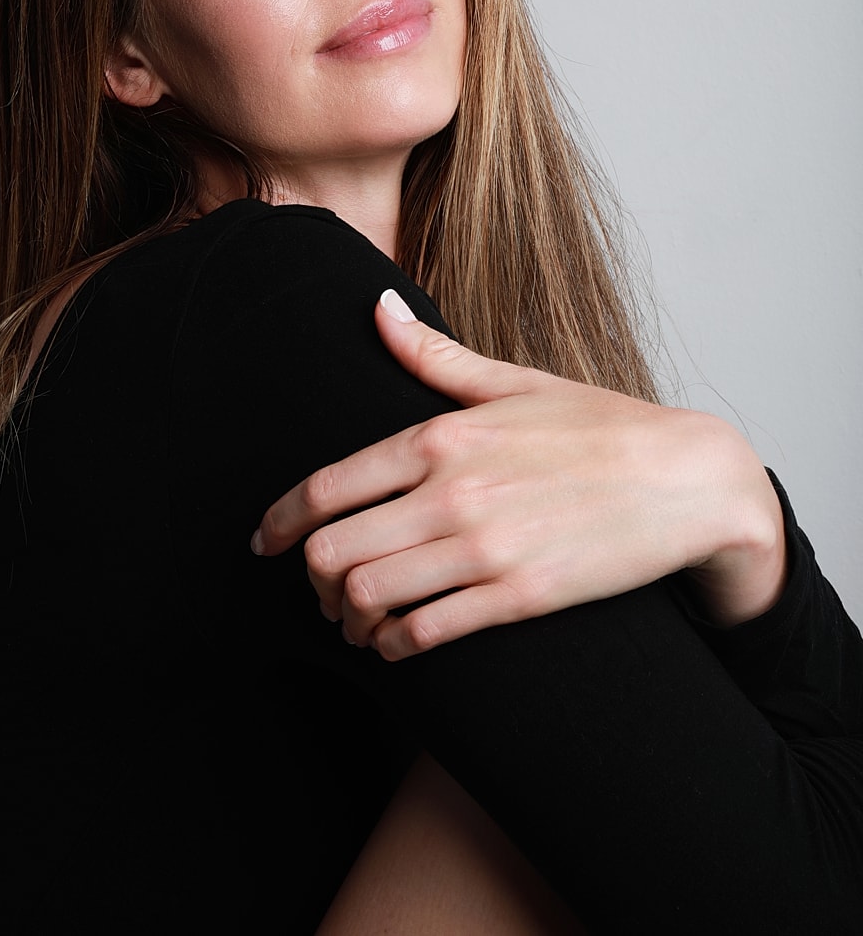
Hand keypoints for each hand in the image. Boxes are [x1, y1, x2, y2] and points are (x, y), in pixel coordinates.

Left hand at [253, 290, 786, 659]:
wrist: (686, 480)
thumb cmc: (598, 426)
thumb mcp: (513, 381)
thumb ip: (433, 355)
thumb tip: (377, 306)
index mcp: (442, 435)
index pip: (328, 485)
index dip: (281, 521)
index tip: (264, 541)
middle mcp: (452, 491)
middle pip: (332, 549)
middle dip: (311, 576)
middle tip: (319, 585)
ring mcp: (483, 548)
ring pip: (366, 596)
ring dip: (348, 615)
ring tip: (355, 617)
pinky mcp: (518, 597)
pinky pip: (423, 633)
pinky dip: (395, 644)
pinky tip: (400, 639)